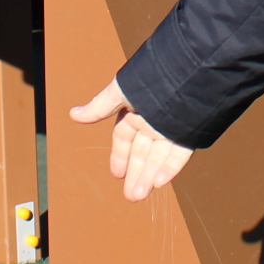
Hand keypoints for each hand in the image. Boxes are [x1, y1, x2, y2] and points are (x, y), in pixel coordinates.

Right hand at [70, 78, 194, 200]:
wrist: (188, 66)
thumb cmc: (152, 74)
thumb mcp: (122, 92)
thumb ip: (100, 106)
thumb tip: (73, 115)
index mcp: (136, 110)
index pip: (124, 138)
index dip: (120, 156)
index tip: (117, 174)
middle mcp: (153, 120)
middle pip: (142, 152)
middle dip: (136, 174)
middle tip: (132, 196)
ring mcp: (172, 126)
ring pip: (159, 157)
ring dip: (150, 176)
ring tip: (140, 195)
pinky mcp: (190, 130)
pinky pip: (180, 153)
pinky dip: (171, 167)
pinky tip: (161, 182)